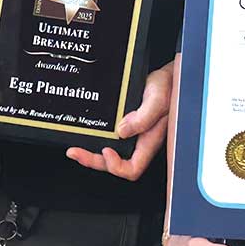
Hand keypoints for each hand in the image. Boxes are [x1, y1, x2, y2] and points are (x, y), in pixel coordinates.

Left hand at [66, 58, 172, 179]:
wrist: (168, 77)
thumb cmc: (168, 88)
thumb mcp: (157, 99)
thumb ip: (143, 117)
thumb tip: (122, 130)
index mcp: (149, 141)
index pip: (133, 168)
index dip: (117, 166)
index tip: (106, 150)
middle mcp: (139, 141)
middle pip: (116, 165)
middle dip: (94, 162)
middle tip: (76, 153)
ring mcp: (132, 135)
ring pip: (110, 154)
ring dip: (92, 155)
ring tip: (76, 150)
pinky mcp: (126, 125)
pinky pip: (110, 140)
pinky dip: (97, 140)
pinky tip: (88, 135)